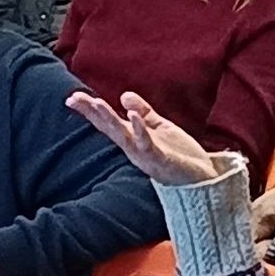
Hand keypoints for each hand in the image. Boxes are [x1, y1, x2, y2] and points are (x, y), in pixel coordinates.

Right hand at [68, 86, 225, 188]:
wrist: (202, 180)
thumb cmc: (180, 155)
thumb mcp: (160, 127)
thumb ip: (143, 112)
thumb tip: (124, 96)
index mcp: (133, 139)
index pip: (108, 122)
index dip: (91, 110)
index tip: (72, 97)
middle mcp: (134, 148)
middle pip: (109, 127)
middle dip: (92, 112)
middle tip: (74, 99)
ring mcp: (145, 154)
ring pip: (123, 135)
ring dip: (109, 119)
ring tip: (97, 103)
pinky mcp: (160, 159)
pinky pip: (147, 143)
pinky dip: (139, 129)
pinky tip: (131, 116)